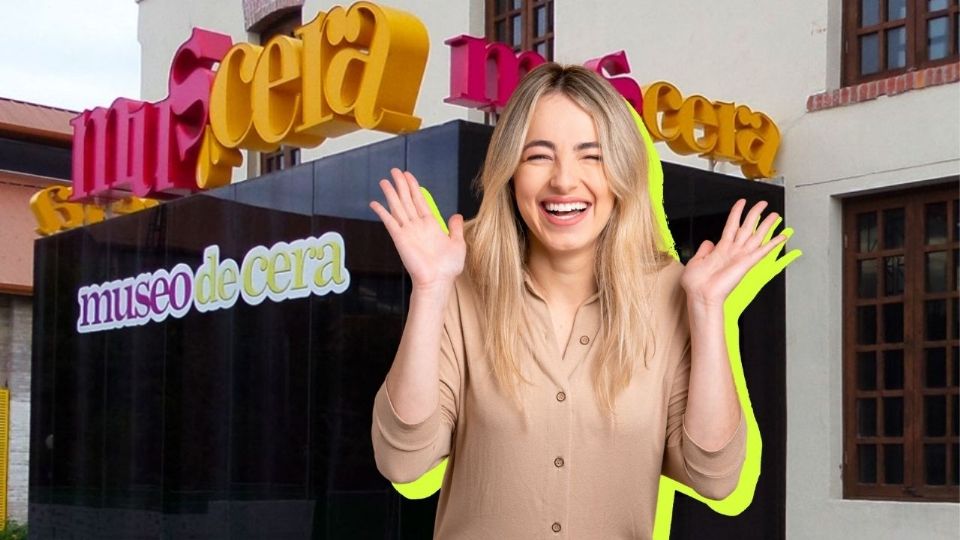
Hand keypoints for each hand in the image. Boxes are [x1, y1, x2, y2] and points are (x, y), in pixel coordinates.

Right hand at [369, 168, 465, 290]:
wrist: (438, 281)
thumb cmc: (448, 268)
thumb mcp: (458, 244)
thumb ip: (455, 228)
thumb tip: (456, 215)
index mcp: (431, 225)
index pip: (419, 201)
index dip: (414, 187)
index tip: (408, 176)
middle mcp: (417, 226)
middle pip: (407, 200)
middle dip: (401, 185)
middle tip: (394, 170)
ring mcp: (407, 231)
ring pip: (398, 207)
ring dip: (391, 193)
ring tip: (385, 180)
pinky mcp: (400, 238)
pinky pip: (389, 222)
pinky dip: (382, 212)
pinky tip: (375, 203)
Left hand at [680, 199, 788, 307]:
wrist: (701, 295)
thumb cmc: (696, 284)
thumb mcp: (695, 261)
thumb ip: (703, 250)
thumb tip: (708, 242)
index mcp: (720, 249)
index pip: (731, 225)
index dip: (736, 213)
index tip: (742, 203)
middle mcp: (732, 251)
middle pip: (747, 227)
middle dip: (755, 214)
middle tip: (763, 204)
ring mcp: (740, 256)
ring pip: (756, 236)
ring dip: (766, 225)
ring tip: (775, 214)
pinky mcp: (746, 263)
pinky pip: (762, 251)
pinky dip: (773, 243)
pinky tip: (781, 237)